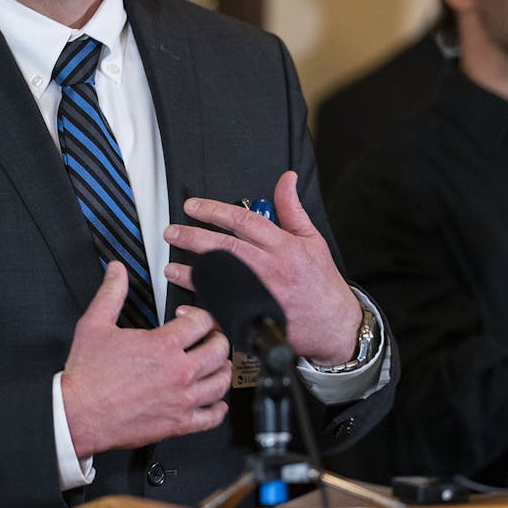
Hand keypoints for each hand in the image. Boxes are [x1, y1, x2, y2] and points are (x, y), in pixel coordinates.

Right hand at [61, 262, 231, 456]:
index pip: (203, 321)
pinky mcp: (178, 425)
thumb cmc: (86, 376)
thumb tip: (116, 271)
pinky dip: (218, 409)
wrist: (77, 415)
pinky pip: (212, 418)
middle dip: (217, 338)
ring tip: (215, 364)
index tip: (190, 317)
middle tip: (209, 337)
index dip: (199, 313)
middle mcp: (179, 372)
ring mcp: (182, 399)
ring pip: (222, 381)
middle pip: (220, 349)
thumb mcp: (94, 324)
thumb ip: (111, 293)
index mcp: (163, 345)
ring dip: (222, 370)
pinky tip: (215, 402)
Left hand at [165, 171, 361, 364]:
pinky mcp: (258, 319)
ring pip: (220, 279)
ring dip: (191, 273)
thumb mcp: (312, 240)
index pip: (243, 221)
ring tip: (171, 267)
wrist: (335, 327)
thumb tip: (285, 180)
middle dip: (193, 237)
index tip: (193, 207)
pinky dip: (204, 307)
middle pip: (225, 247)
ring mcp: (263, 296)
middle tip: (173, 232)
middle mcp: (272, 270)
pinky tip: (188, 301)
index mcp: (285, 247)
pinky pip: (224, 312)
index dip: (214, 211)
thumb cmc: (322, 284)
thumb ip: (292, 209)